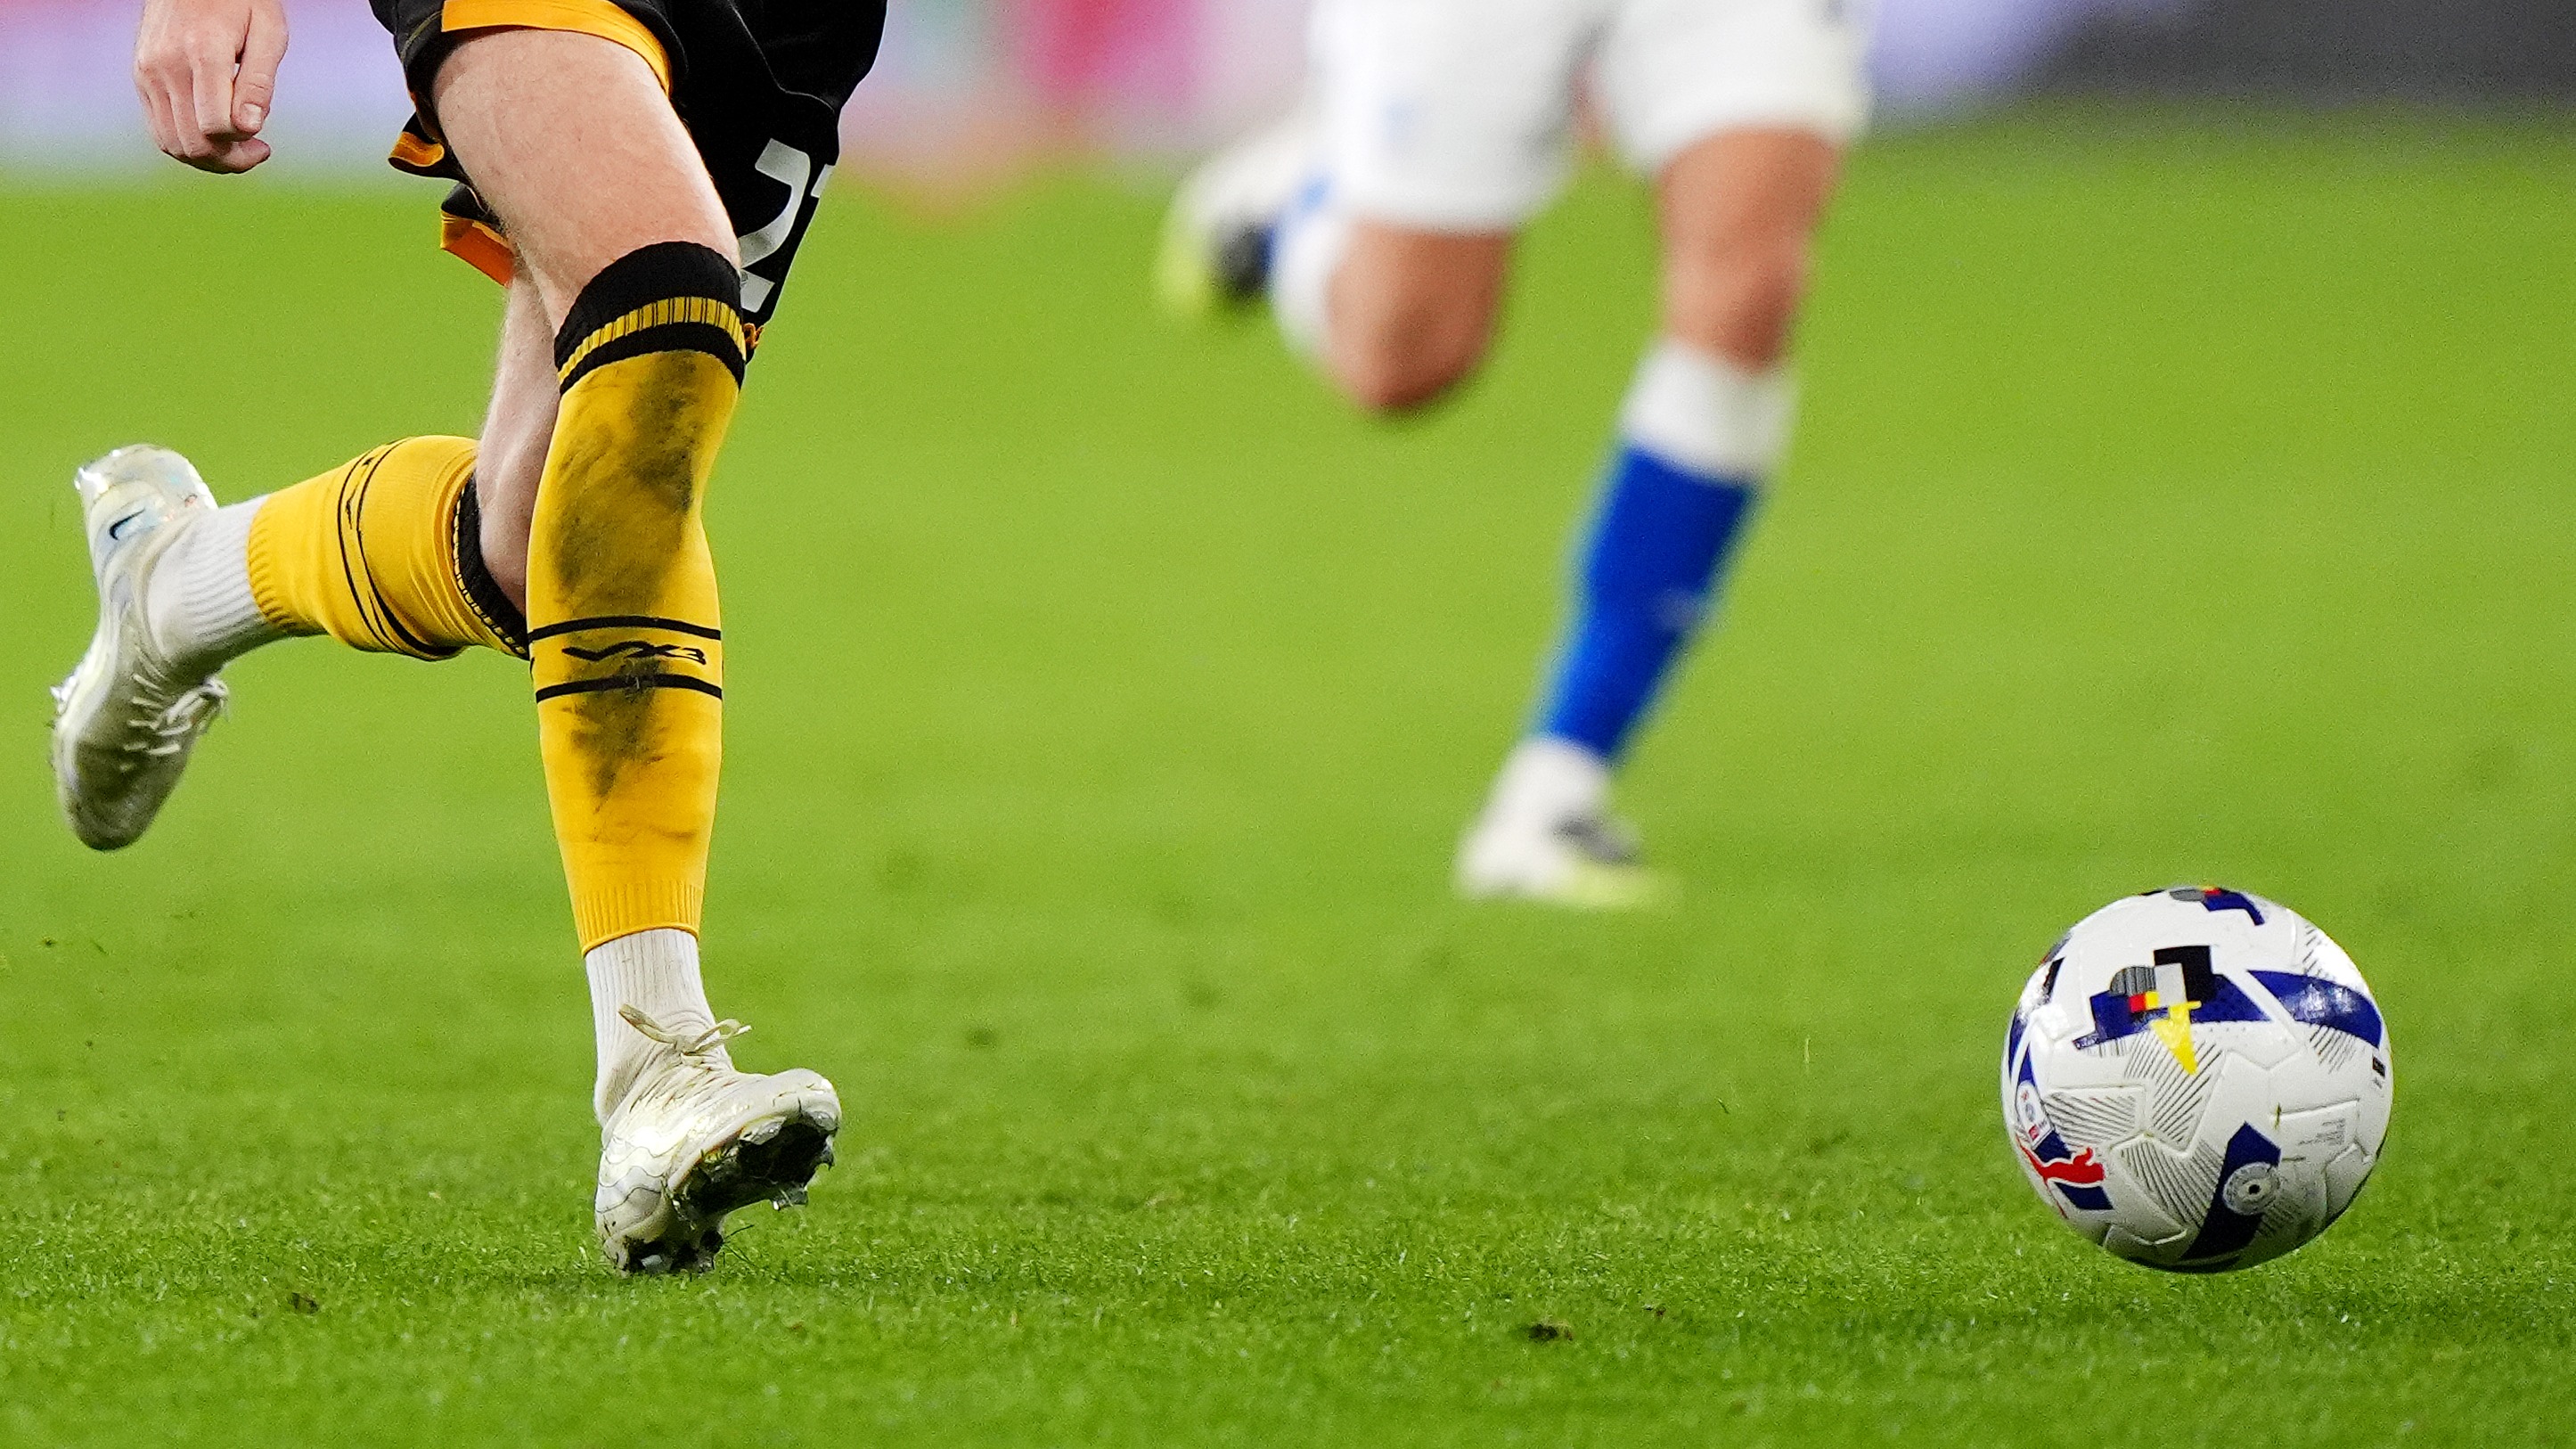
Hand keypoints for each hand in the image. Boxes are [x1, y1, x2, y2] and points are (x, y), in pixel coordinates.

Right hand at [133, 0, 287, 172]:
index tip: (263, 141)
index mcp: (202, 54)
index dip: (243, 145)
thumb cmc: (241, 1)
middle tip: (256, 152)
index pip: (217, 126)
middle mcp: (166, 66)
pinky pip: (158, 129)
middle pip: (193, 143)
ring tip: (235, 148)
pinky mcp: (140, 77)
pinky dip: (186, 145)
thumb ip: (259, 82)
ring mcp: (147, 72)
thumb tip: (250, 128)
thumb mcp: (267, 32)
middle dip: (229, 161)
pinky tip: (212, 138)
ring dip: (207, 159)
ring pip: (171, 143)